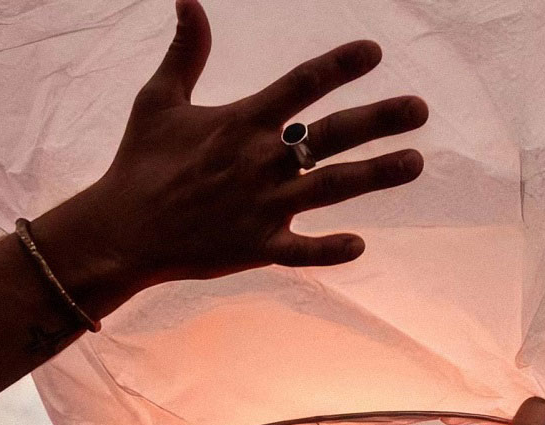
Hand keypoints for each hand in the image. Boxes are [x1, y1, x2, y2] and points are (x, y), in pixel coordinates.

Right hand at [45, 0, 427, 304]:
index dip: (341, 65)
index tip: (375, 53)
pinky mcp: (257, 247)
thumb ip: (185, 52)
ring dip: (377, 174)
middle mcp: (262, 161)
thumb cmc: (140, 163)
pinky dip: (329, 250)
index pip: (302, 84)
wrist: (123, 230)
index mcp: (242, 121)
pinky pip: (302, 251)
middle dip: (380, 119)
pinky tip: (359, 245)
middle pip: (333, 134)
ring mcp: (264, 206)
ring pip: (333, 188)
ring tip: (416, 162)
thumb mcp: (158, 99)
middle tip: (421, 110)